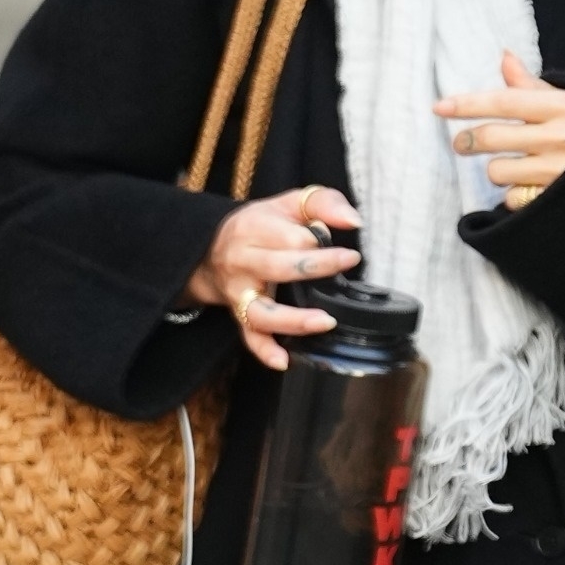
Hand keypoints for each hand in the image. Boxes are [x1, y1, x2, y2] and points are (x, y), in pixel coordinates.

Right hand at [186, 184, 362, 371]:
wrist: (211, 246)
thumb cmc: (261, 224)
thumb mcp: (289, 204)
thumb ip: (324, 203)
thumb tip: (353, 219)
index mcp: (254, 229)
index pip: (289, 237)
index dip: (320, 244)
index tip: (348, 254)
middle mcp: (243, 261)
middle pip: (278, 267)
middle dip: (315, 269)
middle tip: (348, 266)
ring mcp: (240, 292)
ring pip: (261, 311)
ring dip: (293, 320)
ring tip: (326, 322)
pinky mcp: (238, 314)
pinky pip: (249, 337)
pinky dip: (265, 351)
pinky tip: (284, 361)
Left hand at [434, 51, 564, 210]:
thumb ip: (532, 86)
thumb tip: (504, 57)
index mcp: (563, 107)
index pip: (503, 102)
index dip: (467, 104)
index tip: (439, 107)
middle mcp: (561, 138)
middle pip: (492, 138)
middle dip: (467, 141)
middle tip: (462, 143)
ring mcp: (559, 172)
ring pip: (498, 171)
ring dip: (498, 170)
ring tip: (514, 167)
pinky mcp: (556, 200)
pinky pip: (513, 198)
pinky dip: (515, 194)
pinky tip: (531, 187)